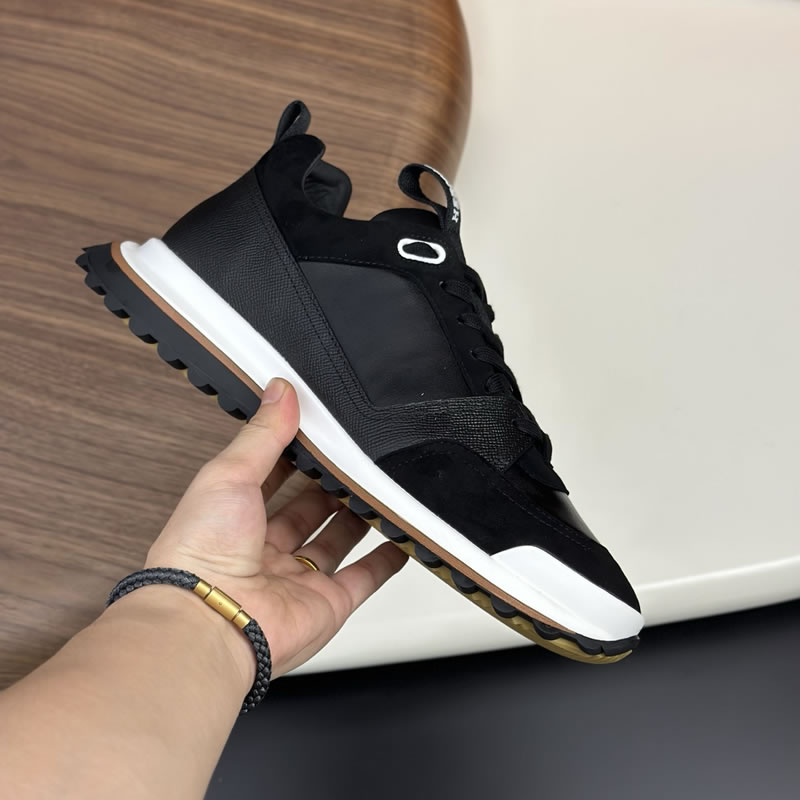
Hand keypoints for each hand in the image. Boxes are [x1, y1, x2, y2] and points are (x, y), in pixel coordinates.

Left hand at [145, 378, 407, 686]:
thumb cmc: (200, 555)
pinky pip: (365, 578)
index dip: (294, 456)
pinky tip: (401, 537)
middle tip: (354, 458)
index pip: (271, 479)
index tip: (318, 433)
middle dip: (330, 485)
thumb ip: (262, 434)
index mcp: (234, 518)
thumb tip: (280, 392)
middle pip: (308, 511)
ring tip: (379, 487)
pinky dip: (386, 559)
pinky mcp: (327, 604)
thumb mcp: (228, 473)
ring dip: (358, 516)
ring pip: (337, 540)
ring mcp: (298, 579)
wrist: (211, 623)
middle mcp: (265, 551)